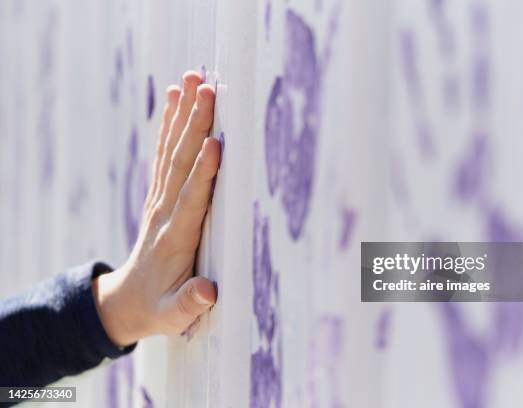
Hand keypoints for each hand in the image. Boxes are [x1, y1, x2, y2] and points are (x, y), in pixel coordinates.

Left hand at [93, 71, 219, 345]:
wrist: (126, 300)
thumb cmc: (158, 307)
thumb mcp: (172, 315)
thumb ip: (189, 303)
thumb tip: (209, 291)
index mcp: (175, 238)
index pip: (191, 198)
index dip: (204, 172)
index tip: (215, 142)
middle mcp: (164, 212)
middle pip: (181, 163)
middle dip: (195, 126)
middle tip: (208, 90)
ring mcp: (159, 199)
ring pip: (172, 151)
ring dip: (182, 115)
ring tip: (193, 80)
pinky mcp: (158, 194)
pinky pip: (164, 154)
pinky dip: (169, 125)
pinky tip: (175, 99)